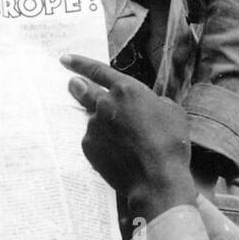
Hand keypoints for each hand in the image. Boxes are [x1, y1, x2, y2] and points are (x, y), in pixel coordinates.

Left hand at [62, 54, 197, 221]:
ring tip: (124, 142)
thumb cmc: (170, 144)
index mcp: (127, 90)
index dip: (81, 63)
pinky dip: (104, 144)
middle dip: (76, 86)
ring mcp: (94, 126)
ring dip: (104, 125)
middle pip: (84, 91)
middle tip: (72, 84)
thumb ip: (155, 102)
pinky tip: (119, 155)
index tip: (65, 59)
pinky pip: (95, 141)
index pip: (99, 71)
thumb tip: (149, 105)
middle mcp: (106, 104)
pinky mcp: (89, 147)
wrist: (157, 180)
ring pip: (95, 121)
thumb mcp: (173, 112)